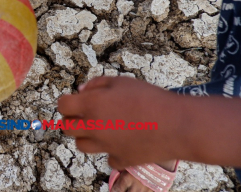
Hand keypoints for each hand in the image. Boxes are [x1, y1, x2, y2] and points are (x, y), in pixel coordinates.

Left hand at [58, 76, 180, 169]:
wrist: (178, 125)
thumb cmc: (150, 98)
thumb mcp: (122, 81)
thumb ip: (97, 84)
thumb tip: (81, 91)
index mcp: (91, 105)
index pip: (62, 106)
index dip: (66, 101)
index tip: (73, 100)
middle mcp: (93, 128)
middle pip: (66, 128)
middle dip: (72, 119)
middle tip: (84, 114)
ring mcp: (105, 146)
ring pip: (81, 145)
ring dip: (86, 136)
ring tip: (101, 127)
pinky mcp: (120, 160)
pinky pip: (107, 157)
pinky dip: (111, 150)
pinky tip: (122, 140)